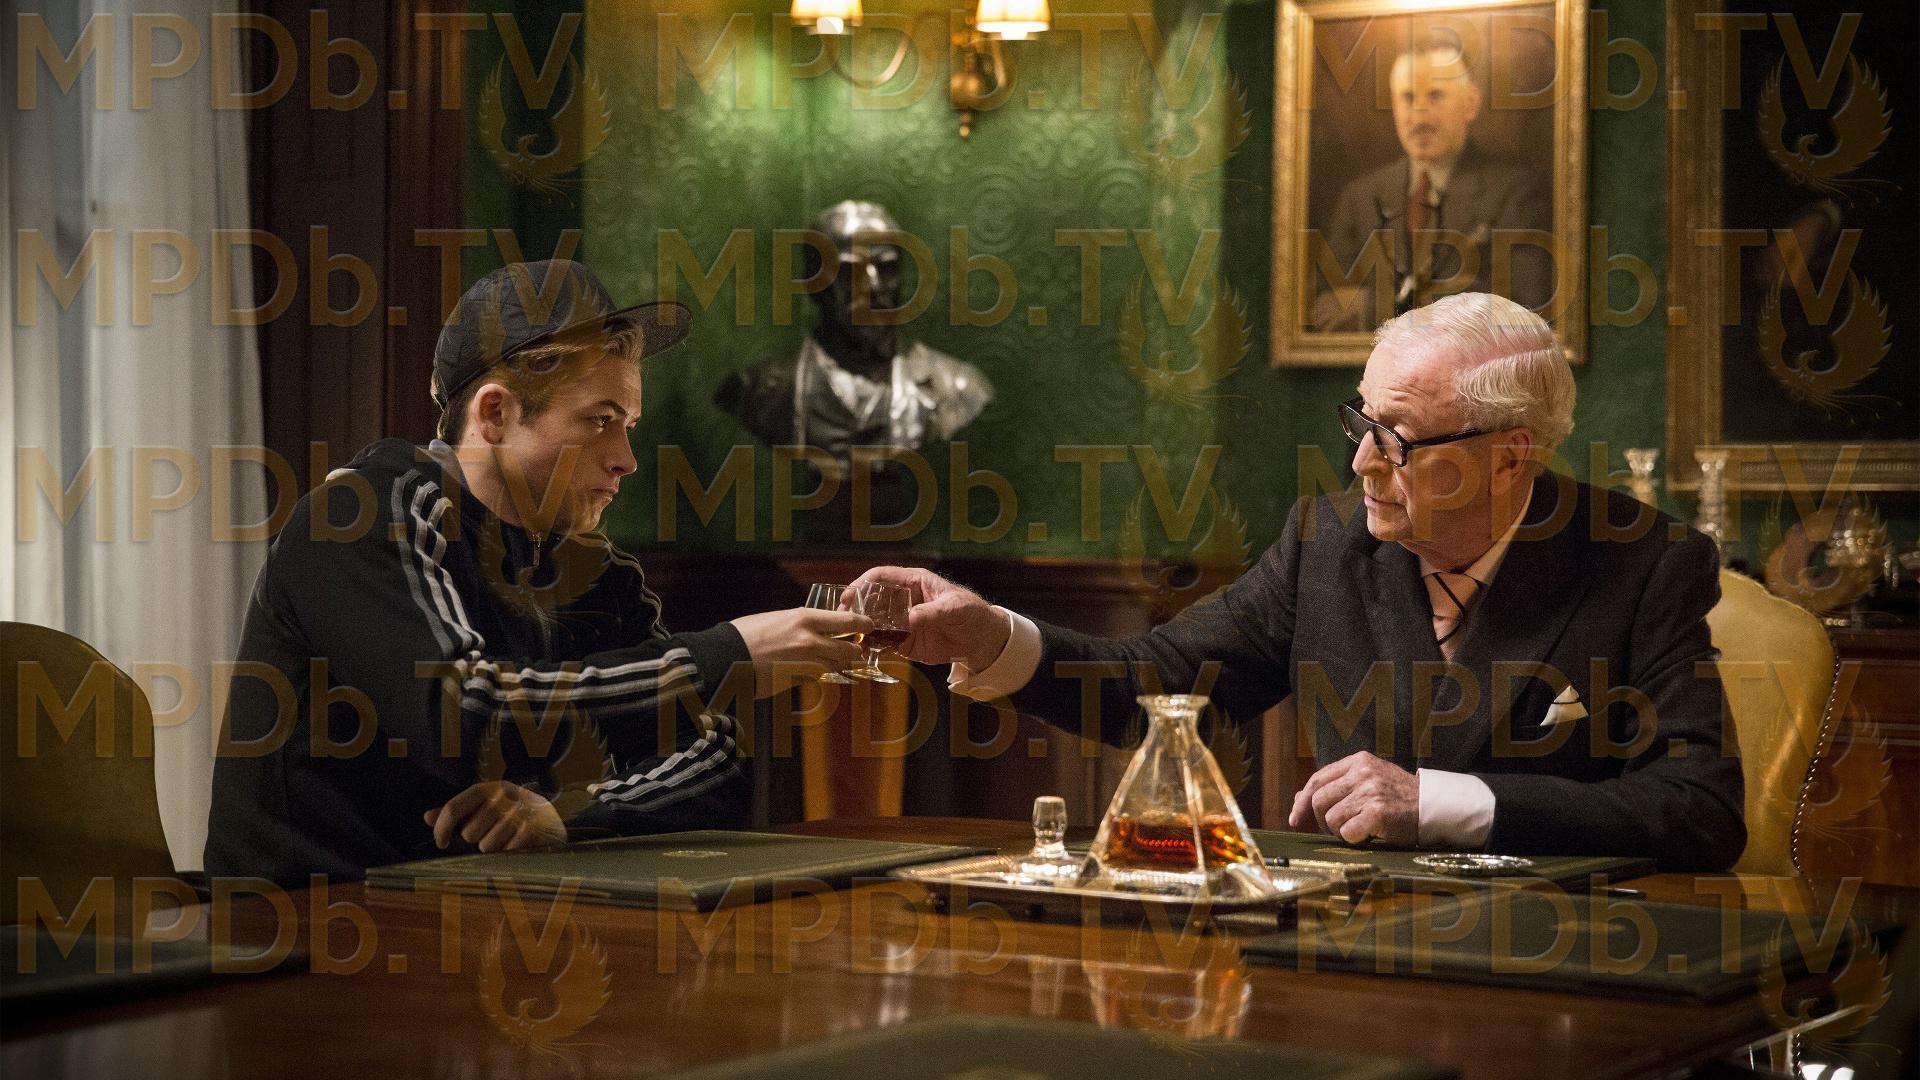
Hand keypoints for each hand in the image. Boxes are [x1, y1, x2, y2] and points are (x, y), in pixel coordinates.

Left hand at [425, 781, 566, 852]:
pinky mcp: (534, 827)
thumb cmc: (512, 815)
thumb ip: (458, 812)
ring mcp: (520, 810)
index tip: (442, 843)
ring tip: (508, 841)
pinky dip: (510, 855)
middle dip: (477, 842)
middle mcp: (504, 795)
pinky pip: (506, 852)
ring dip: (495, 851)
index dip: (442, 829)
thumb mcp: (486, 807)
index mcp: (488, 788)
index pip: (454, 807)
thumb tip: (427, 817)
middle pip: (469, 833)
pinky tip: (519, 847)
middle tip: (493, 837)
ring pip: (487, 846)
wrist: (554, 821)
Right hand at [728, 607, 869, 697]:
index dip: (863, 624)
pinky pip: (815, 678)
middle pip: (848, 650)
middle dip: (852, 650)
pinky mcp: (797, 682)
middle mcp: (810, 642)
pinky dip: (814, 674)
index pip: (848, 620)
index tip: (869, 625)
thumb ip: (801, 623)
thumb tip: (816, 629)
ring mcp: (805, 664)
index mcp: (805, 619)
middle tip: (851, 648)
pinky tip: (802, 669)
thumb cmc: (747, 633)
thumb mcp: (778, 618)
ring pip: (833, 667)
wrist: (725, 657)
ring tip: (824, 658)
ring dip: (833, 664)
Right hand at [844, 566, 1009, 671]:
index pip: (882, 576)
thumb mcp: (954, 608)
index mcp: (913, 582)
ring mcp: (902, 622)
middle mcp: (903, 600)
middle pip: (871, 599)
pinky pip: (883, 643)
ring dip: (862, 629)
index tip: (848, 594)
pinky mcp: (904, 642)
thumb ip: (931, 613)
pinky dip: (872, 647)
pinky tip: (863, 652)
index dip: (862, 583)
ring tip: (850, 638)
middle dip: (855, 608)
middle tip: (843, 619)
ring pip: (874, 622)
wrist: (983, 641)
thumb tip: (910, 619)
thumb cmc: (972, 613)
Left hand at [1288, 752, 1419, 844]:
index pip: (1317, 779)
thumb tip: (1298, 798)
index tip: (1295, 818)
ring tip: (1358, 829)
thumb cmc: (1398, 797)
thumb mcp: (1367, 781)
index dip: (1302, 801)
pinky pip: (1348, 832)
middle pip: (1319, 799)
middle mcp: (1363, 773)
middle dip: (1320, 820)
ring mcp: (1371, 792)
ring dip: (1339, 830)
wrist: (1433, 806)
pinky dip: (1352, 838)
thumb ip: (1336, 786)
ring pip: (1331, 818)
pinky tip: (1366, 835)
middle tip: (1334, 828)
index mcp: (1358, 761)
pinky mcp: (1378, 813)